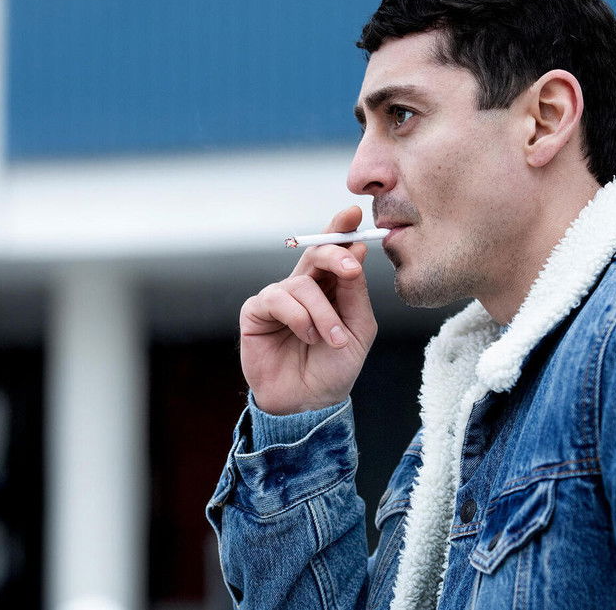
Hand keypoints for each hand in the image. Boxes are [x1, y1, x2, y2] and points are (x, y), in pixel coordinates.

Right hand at [239, 206, 377, 414]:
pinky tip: (306, 336)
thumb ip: (355, 293)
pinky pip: (278, 298)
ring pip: (302, 283)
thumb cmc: (334, 367)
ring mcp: (279, 297)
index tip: (352, 214)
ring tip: (332, 340)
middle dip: (335, 254)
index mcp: (331, 287)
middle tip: (351, 268)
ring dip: (323, 313)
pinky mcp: (256, 310)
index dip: (340, 228)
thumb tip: (355, 254)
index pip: (334, 250)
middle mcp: (304, 286)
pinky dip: (298, 317)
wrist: (309, 402)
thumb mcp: (358, 329)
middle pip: (316, 252)